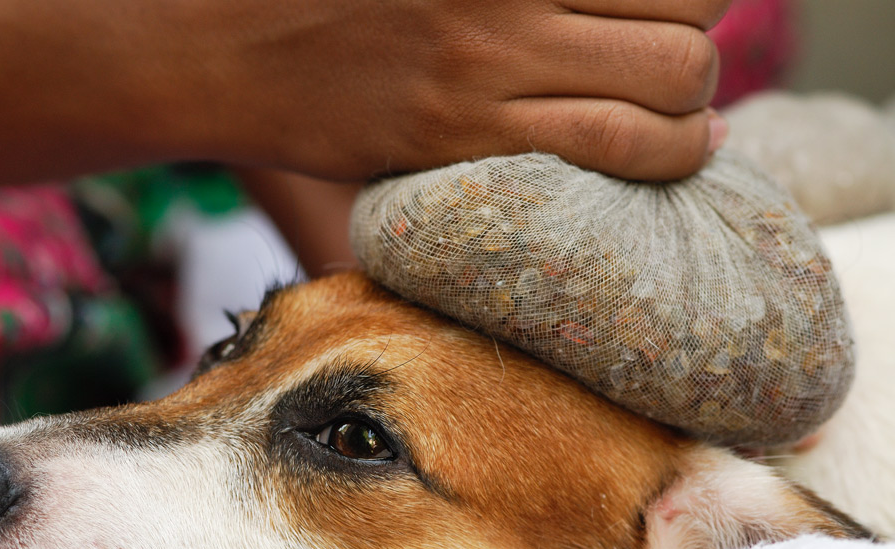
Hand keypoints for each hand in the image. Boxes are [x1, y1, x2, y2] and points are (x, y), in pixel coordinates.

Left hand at [0, 0, 729, 195]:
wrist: (205, 39)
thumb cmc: (293, 126)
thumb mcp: (373, 204)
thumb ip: (446, 231)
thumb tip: (526, 259)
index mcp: (483, 138)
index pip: (661, 140)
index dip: (688, 139)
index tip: (680, 135)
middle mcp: (498, 60)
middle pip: (684, 62)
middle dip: (690, 74)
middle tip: (660, 71)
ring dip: (677, 4)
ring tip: (640, 15)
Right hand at [191, 0, 729, 180]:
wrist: (228, 47)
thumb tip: (603, 5)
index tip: (673, 8)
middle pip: (691, 2)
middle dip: (698, 38)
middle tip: (667, 57)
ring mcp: (492, 57)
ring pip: (673, 78)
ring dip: (693, 104)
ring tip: (675, 115)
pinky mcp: (470, 133)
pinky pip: (617, 145)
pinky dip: (670, 155)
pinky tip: (670, 150)